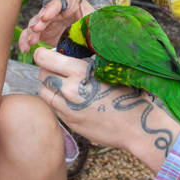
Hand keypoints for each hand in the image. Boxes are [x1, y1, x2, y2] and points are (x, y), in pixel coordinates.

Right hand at [18, 0, 89, 51]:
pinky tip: (25, 49)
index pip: (59, 1)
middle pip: (44, 12)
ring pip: (35, 24)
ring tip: (30, 42)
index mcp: (70, 1)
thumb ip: (93, 23)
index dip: (52, 8)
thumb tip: (98, 31)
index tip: (46, 17)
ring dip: (31, 32)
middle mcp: (56, 9)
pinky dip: (25, 41)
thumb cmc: (94, 23)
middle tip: (35, 29)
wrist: (91, 33)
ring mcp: (48, 21)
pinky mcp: (43, 32)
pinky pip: (31, 35)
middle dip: (39, 21)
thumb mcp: (95, 21)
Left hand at [33, 47, 178, 172]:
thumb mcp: (110, 70)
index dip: (43, 54)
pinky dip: (57, 101)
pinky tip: (72, 99)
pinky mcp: (69, 122)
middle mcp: (70, 90)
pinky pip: (53, 107)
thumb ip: (86, 62)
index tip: (49, 54)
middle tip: (59, 69)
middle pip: (42, 74)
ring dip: (50, 86)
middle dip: (47, 69)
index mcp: (80, 71)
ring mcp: (67, 108)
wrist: (138, 126)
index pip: (44, 58)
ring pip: (43, 91)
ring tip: (65, 85)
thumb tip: (68, 52)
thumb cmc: (130, 94)